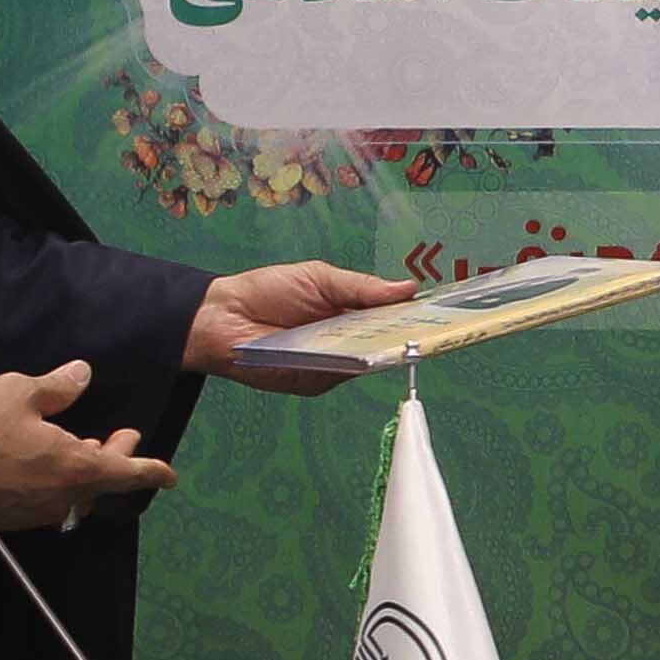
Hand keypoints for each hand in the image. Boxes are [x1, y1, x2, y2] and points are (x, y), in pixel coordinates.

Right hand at [0, 360, 171, 531]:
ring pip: (75, 493)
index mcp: (76, 467)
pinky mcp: (12, 518)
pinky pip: (48, 500)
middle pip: (103, 481)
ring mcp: (37, 511)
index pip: (127, 471)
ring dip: (85, 470)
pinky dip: (57, 481)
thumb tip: (83, 375)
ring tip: (82, 444)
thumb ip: (57, 386)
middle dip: (117, 458)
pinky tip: (43, 463)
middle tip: (122, 437)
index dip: (151, 469)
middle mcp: (62, 496)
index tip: (170, 475)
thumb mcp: (19, 392)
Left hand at [187, 259, 416, 393]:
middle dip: (407, 335)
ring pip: (366, 362)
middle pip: (385, 344)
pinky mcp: (314, 381)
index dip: (413, 316)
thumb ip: (362, 287)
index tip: (439, 312)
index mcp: (349, 314)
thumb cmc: (266, 291)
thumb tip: (408, 288)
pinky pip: (340, 374)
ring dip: (381, 351)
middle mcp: (345, 342)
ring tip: (401, 338)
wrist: (220, 316)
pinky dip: (348, 363)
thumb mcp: (320, 278)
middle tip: (430, 329)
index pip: (389, 318)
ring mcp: (331, 364)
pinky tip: (355, 350)